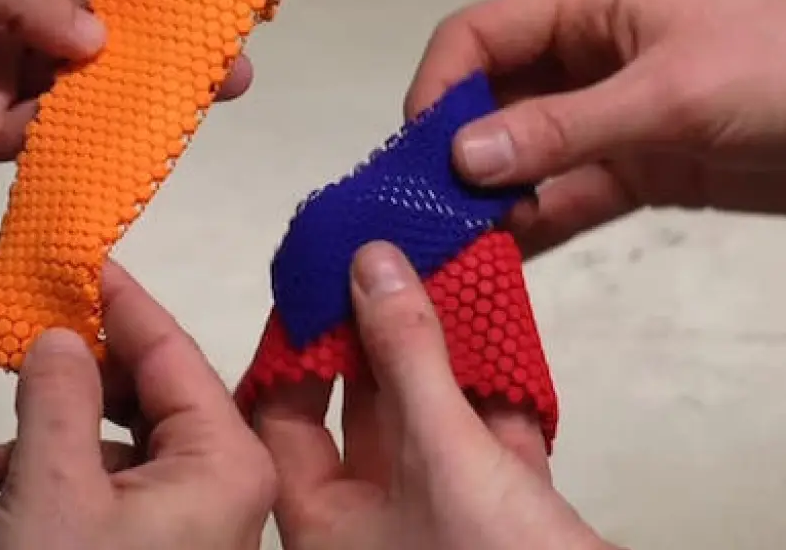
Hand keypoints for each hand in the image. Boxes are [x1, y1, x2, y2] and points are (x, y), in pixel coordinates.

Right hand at [0, 262, 275, 549]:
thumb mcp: (54, 488)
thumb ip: (58, 398)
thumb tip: (61, 336)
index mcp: (226, 462)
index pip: (172, 350)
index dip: (121, 301)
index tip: (79, 258)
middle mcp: (228, 487)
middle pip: (156, 393)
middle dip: (85, 371)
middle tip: (27, 341)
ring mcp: (201, 523)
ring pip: (132, 442)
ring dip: (64, 429)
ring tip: (1, 441)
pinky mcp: (168, 549)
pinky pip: (122, 488)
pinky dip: (69, 474)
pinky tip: (6, 478)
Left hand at [253, 242, 613, 549]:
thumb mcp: (444, 451)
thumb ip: (408, 356)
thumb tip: (370, 263)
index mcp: (326, 525)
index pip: (282, 419)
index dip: (296, 349)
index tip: (318, 281)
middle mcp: (373, 527)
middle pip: (361, 414)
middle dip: (378, 339)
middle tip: (385, 263)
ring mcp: (441, 525)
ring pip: (431, 423)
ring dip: (444, 358)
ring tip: (443, 280)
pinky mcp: (503, 524)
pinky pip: (489, 443)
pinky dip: (497, 393)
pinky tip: (504, 337)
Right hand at [408, 0, 785, 256]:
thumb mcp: (670, 95)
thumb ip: (562, 129)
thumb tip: (457, 157)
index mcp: (591, 7)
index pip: (479, 37)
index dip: (436, 91)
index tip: (414, 159)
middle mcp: (589, 59)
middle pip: (493, 101)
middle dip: (454, 154)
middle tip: (423, 219)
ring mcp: (613, 119)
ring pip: (526, 156)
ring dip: (491, 198)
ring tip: (452, 252)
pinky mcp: (642, 171)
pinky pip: (569, 196)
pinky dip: (536, 225)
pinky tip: (502, 263)